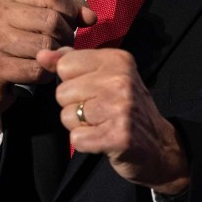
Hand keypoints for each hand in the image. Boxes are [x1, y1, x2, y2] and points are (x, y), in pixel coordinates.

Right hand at [0, 0, 95, 160]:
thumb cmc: (13, 47)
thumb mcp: (33, 20)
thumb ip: (65, 11)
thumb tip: (90, 16)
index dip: (69, 8)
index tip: (70, 22)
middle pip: (52, 19)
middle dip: (65, 36)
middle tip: (60, 45)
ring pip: (46, 45)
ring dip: (55, 56)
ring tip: (47, 58)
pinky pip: (37, 69)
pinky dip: (45, 75)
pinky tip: (38, 73)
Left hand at [37, 47, 189, 194]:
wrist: (160, 146)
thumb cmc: (125, 108)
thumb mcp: (104, 76)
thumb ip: (72, 62)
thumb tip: (41, 54)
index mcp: (117, 59)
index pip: (66, 64)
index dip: (72, 82)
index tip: (92, 90)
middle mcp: (121, 79)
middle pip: (62, 92)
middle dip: (74, 106)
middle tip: (98, 111)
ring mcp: (121, 107)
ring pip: (67, 116)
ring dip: (79, 126)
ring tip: (101, 124)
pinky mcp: (119, 136)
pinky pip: (77, 139)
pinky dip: (85, 143)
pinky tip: (102, 139)